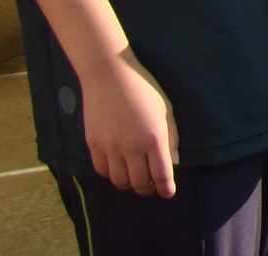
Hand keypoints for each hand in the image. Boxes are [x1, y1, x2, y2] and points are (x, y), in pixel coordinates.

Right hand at [83, 52, 179, 196]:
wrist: (109, 74)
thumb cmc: (143, 88)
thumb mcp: (166, 109)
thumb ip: (171, 137)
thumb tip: (173, 162)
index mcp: (154, 137)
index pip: (161, 174)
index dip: (166, 188)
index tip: (168, 193)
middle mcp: (132, 147)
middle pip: (140, 182)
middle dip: (148, 189)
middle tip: (152, 188)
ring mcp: (110, 147)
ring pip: (119, 181)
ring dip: (129, 185)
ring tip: (136, 180)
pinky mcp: (94, 145)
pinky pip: (102, 171)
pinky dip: (111, 175)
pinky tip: (118, 170)